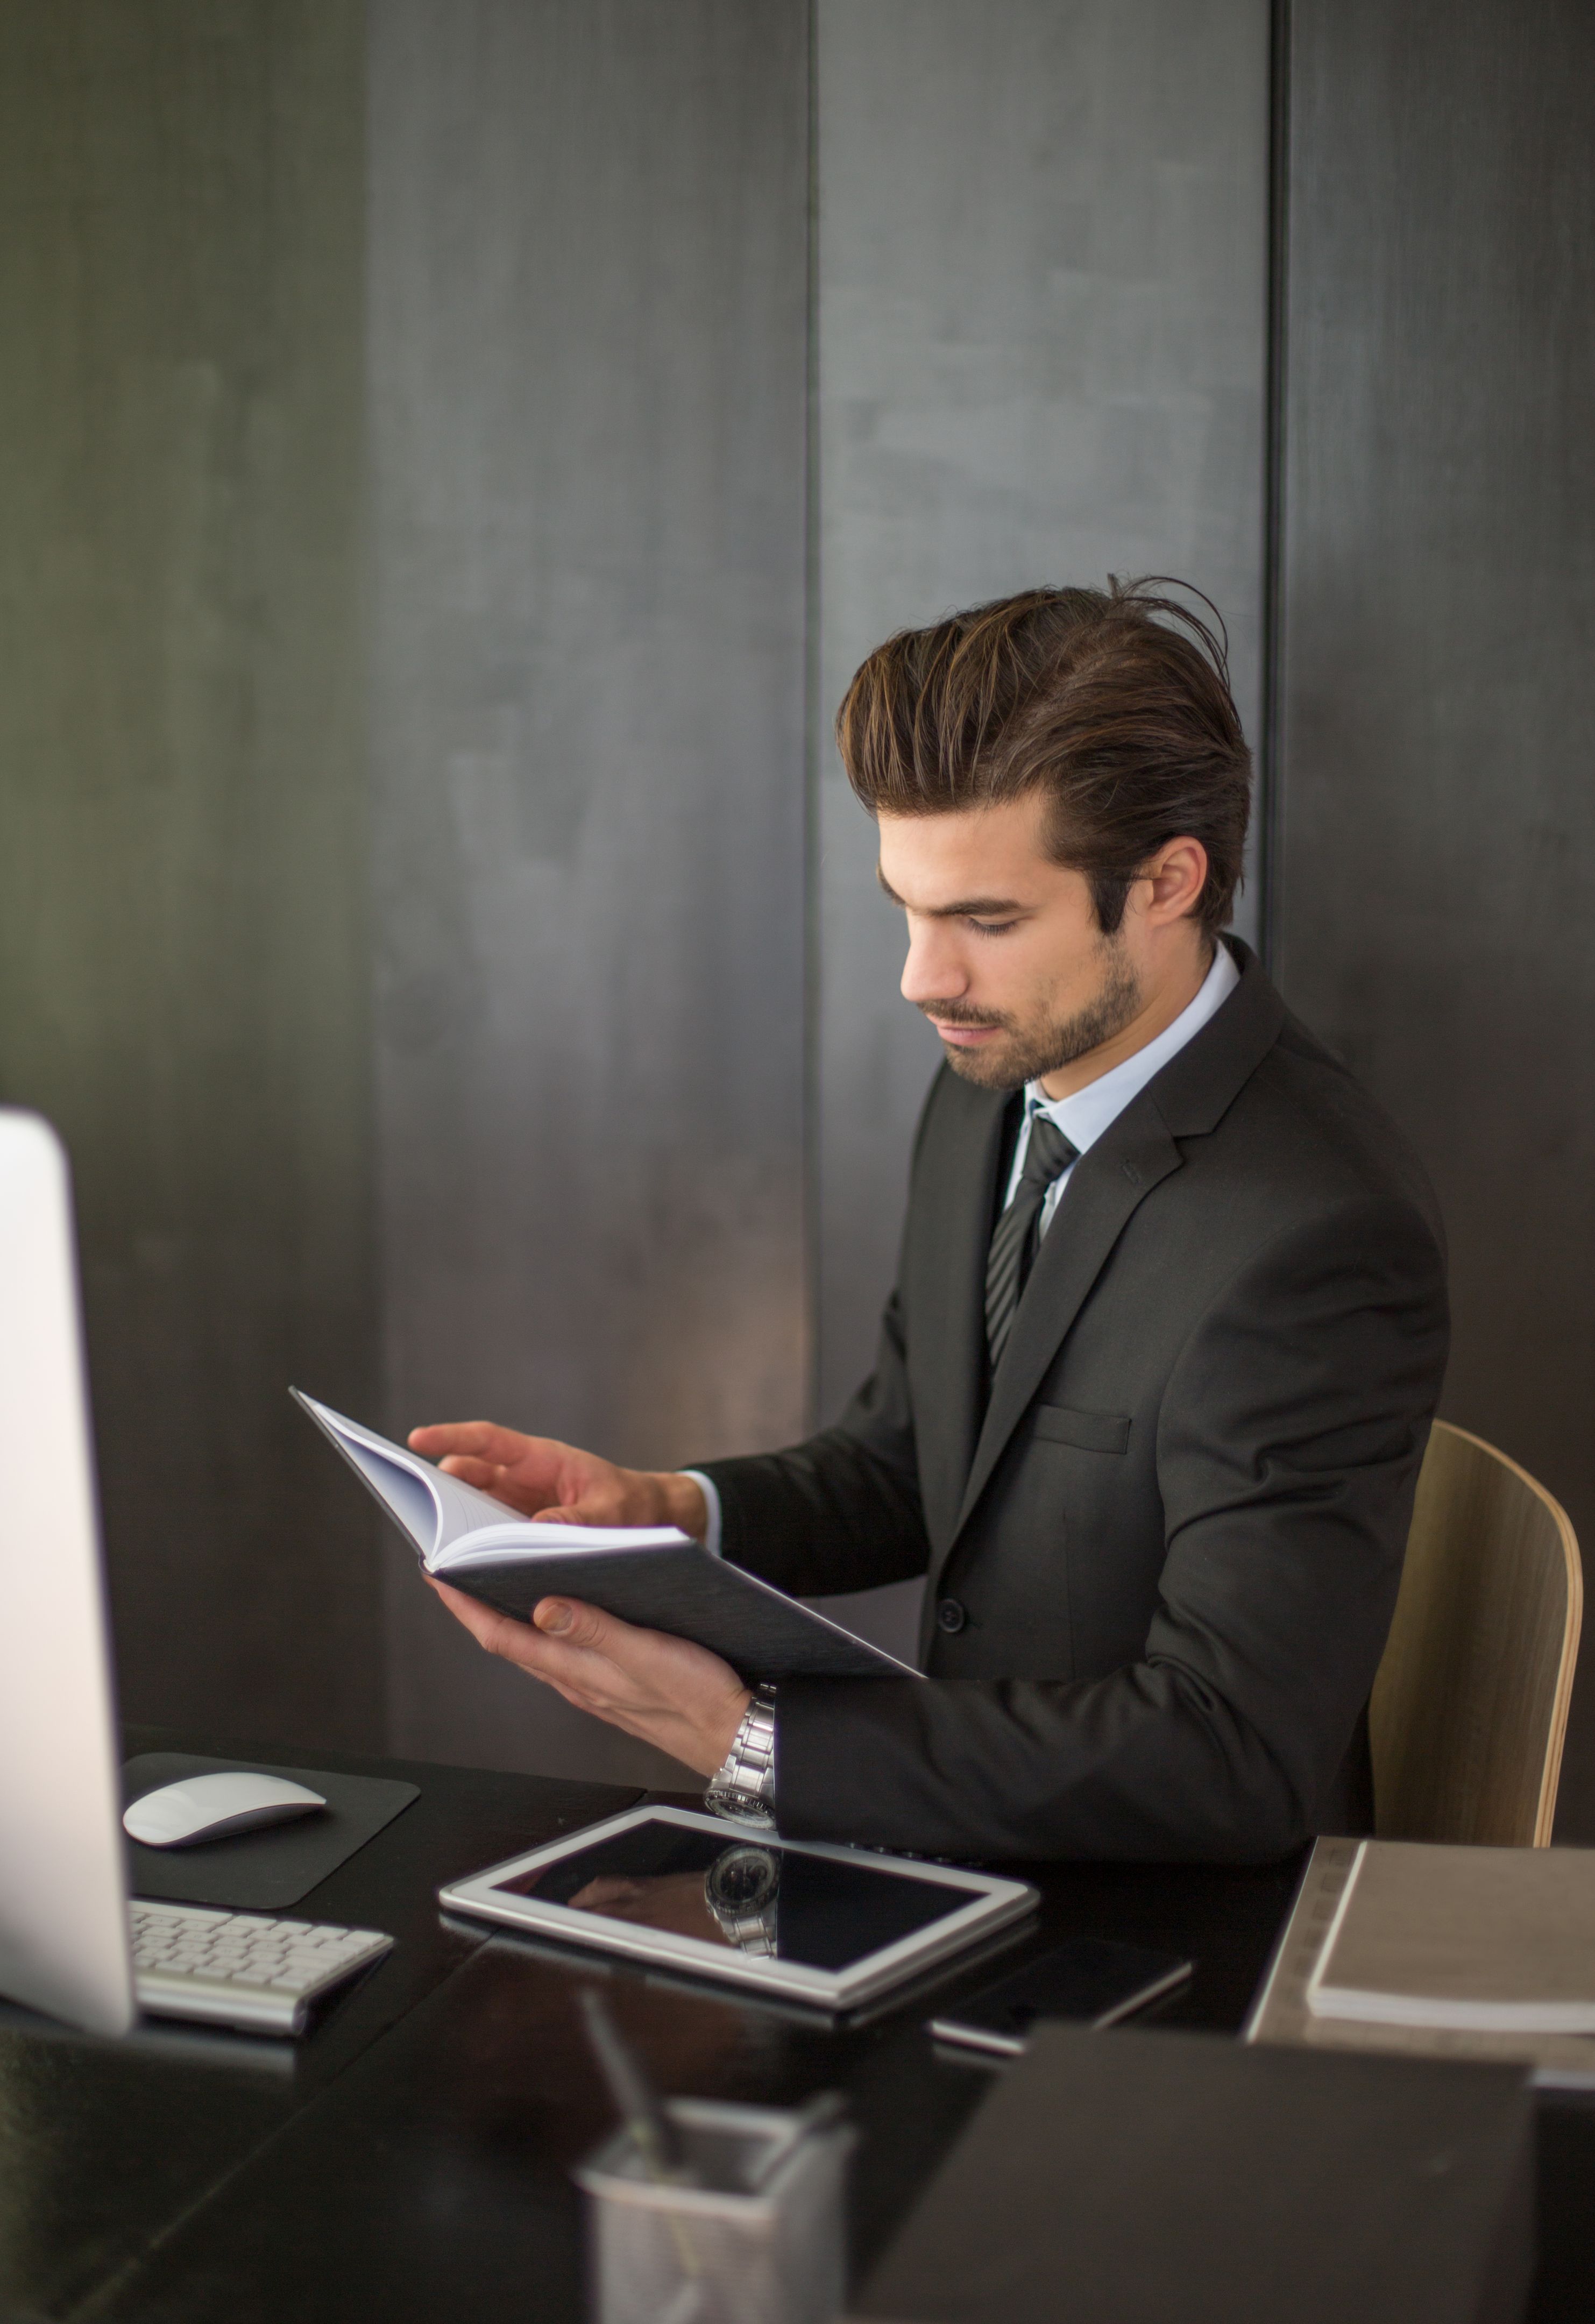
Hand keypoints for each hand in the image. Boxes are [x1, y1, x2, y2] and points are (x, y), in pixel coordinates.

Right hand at [406, 1420, 707, 1538]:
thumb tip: (534, 1531)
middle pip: (469, 1476)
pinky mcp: (520, 1531)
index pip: (489, 1442)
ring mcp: (517, 1505)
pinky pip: (488, 1535)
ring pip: (472, 1507)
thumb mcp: (612, 1512)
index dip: (451, 1438)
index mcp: (542, 1460)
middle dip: (440, 1488)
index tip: (416, 1439)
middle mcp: (523, 1479)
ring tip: (437, 1547)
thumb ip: (577, 1520)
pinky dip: (475, 1548)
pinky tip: (464, 1570)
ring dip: (455, 1523)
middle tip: (417, 1508)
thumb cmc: (634, 1506)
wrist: (651, 1520)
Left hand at [427, 1582, 748, 1775]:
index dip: (464, 1604)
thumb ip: (594, 1630)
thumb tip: (541, 1606)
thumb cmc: (699, 1699)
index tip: (438, 1573)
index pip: (501, 1635)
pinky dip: (544, 1629)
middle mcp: (575, 1680)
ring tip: (492, 1583)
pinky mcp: (613, 1685)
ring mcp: (592, 1685)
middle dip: (475, 1604)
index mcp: (576, 1671)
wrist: (737, 1736)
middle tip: (453, 1569)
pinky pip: (562, 1654)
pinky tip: (555, 1614)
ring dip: (507, 1616)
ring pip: (534, 1648)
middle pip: (508, 1639)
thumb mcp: (646, 1654)